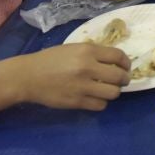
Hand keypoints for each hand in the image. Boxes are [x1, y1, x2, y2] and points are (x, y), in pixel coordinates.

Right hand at [5, 43, 130, 110]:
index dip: (126, 63)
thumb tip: (113, 61)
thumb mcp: (72, 49)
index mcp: (87, 51)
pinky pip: (100, 105)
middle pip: (119, 77)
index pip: (118, 56)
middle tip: (121, 81)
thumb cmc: (50, 59)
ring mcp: (82, 86)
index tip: (125, 67)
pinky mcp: (77, 102)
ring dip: (113, 92)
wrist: (28, 76)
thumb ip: (92, 53)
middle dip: (124, 79)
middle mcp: (87, 68)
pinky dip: (101, 102)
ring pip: (113, 93)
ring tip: (107, 90)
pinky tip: (95, 98)